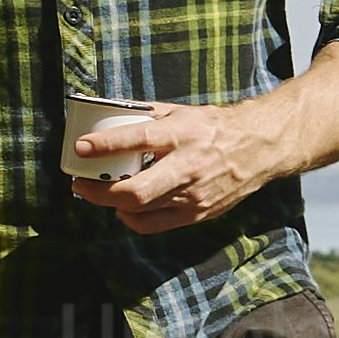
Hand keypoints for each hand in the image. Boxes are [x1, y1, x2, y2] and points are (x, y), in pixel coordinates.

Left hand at [67, 89, 292, 232]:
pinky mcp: (197, 213)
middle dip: (98, 191)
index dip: (104, 145)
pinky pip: (153, 224)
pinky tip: (123, 208)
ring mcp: (192, 195)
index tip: (80, 147)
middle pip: (135, 191)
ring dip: (109, 204)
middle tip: (79, 183)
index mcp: (181, 135)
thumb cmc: (213, 127)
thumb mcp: (181, 113)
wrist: (259, 148)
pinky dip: (132, 218)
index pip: (136, 139)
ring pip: (140, 211)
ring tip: (96, 193)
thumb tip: (107, 112)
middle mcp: (186, 167)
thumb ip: (146, 115)